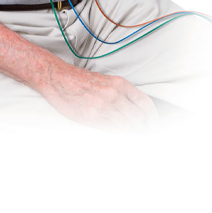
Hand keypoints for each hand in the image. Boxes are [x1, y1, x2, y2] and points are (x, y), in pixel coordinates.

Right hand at [39, 63, 158, 131]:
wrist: (58, 79)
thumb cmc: (80, 80)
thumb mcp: (106, 80)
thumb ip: (121, 94)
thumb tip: (136, 111)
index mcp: (119, 84)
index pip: (145, 103)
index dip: (152, 117)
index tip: (153, 124)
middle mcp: (114, 95)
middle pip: (138, 118)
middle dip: (142, 128)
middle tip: (142, 133)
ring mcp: (103, 107)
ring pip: (126, 126)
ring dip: (130, 132)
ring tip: (129, 134)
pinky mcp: (92, 118)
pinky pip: (112, 130)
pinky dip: (117, 133)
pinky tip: (117, 132)